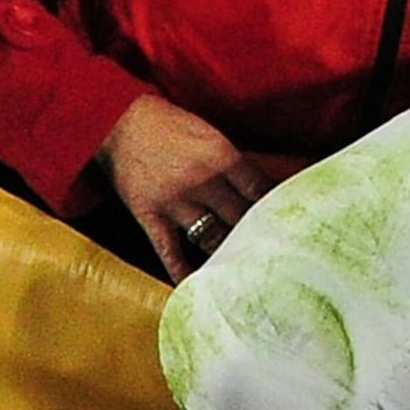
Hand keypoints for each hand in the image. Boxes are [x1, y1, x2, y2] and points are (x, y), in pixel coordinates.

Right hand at [99, 93, 269, 276]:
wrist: (120, 121)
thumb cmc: (170, 125)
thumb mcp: (209, 134)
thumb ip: (234, 162)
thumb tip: (262, 186)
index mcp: (222, 156)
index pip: (259, 190)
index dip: (276, 208)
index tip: (289, 224)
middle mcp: (202, 181)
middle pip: (240, 217)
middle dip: (258, 234)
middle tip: (275, 254)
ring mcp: (175, 202)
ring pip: (212, 237)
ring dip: (229, 253)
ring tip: (247, 272)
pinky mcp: (151, 217)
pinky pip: (170, 251)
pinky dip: (183, 272)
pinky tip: (197, 288)